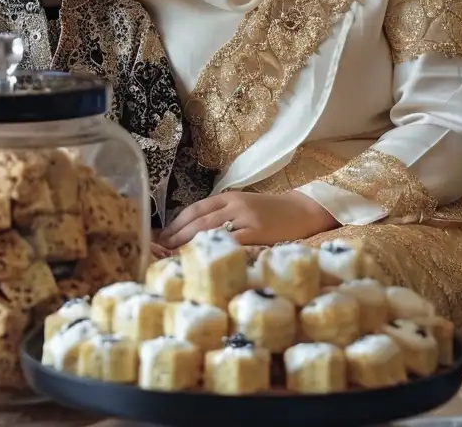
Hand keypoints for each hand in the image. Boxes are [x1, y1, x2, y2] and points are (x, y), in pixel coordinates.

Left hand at [158, 190, 338, 250]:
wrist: (302, 211)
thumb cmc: (271, 213)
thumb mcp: (243, 208)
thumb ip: (222, 217)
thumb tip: (191, 236)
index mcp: (229, 197)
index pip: (195, 209)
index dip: (175, 224)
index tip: (160, 239)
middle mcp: (234, 205)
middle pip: (197, 221)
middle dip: (175, 237)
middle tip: (158, 253)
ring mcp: (245, 218)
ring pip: (208, 231)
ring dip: (187, 246)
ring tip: (172, 260)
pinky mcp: (256, 233)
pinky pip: (230, 243)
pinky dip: (213, 252)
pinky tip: (202, 263)